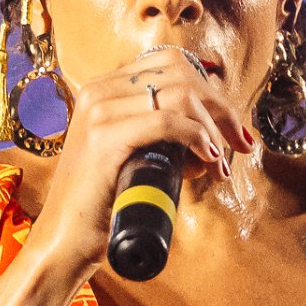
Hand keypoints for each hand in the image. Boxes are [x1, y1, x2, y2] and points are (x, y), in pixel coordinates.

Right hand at [29, 45, 255, 282]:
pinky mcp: (104, 138)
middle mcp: (98, 91)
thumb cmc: (102, 203)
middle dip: (221, 109)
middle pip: (181, 75)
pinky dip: (197, 137)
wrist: (64, 239)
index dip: (211, 92)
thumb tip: (210, 127)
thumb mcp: (131, 153)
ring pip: (180, 97)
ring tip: (220, 165)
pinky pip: (166, 121)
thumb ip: (157, 132)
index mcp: (103, 88)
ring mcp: (99, 112)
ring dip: (213, 130)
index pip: (172, 66)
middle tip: (241, 144)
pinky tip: (208, 158)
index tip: (234, 128)